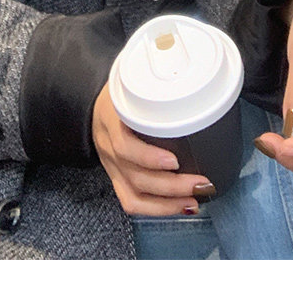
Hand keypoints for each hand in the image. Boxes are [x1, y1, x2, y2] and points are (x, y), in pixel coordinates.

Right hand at [92, 84, 214, 215]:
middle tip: (200, 182)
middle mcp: (109, 147)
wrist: (92, 107)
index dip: (148, 157)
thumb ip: (156, 91)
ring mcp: (112, 166)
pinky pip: (131, 202)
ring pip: (134, 194)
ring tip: (193, 200)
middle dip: (171, 185)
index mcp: (111, 120)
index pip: (123, 144)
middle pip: (136, 175)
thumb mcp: (133, 83)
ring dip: (167, 202)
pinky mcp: (116, 179)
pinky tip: (178, 207)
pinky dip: (156, 210)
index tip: (175, 160)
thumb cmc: (120, 93)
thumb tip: (195, 92)